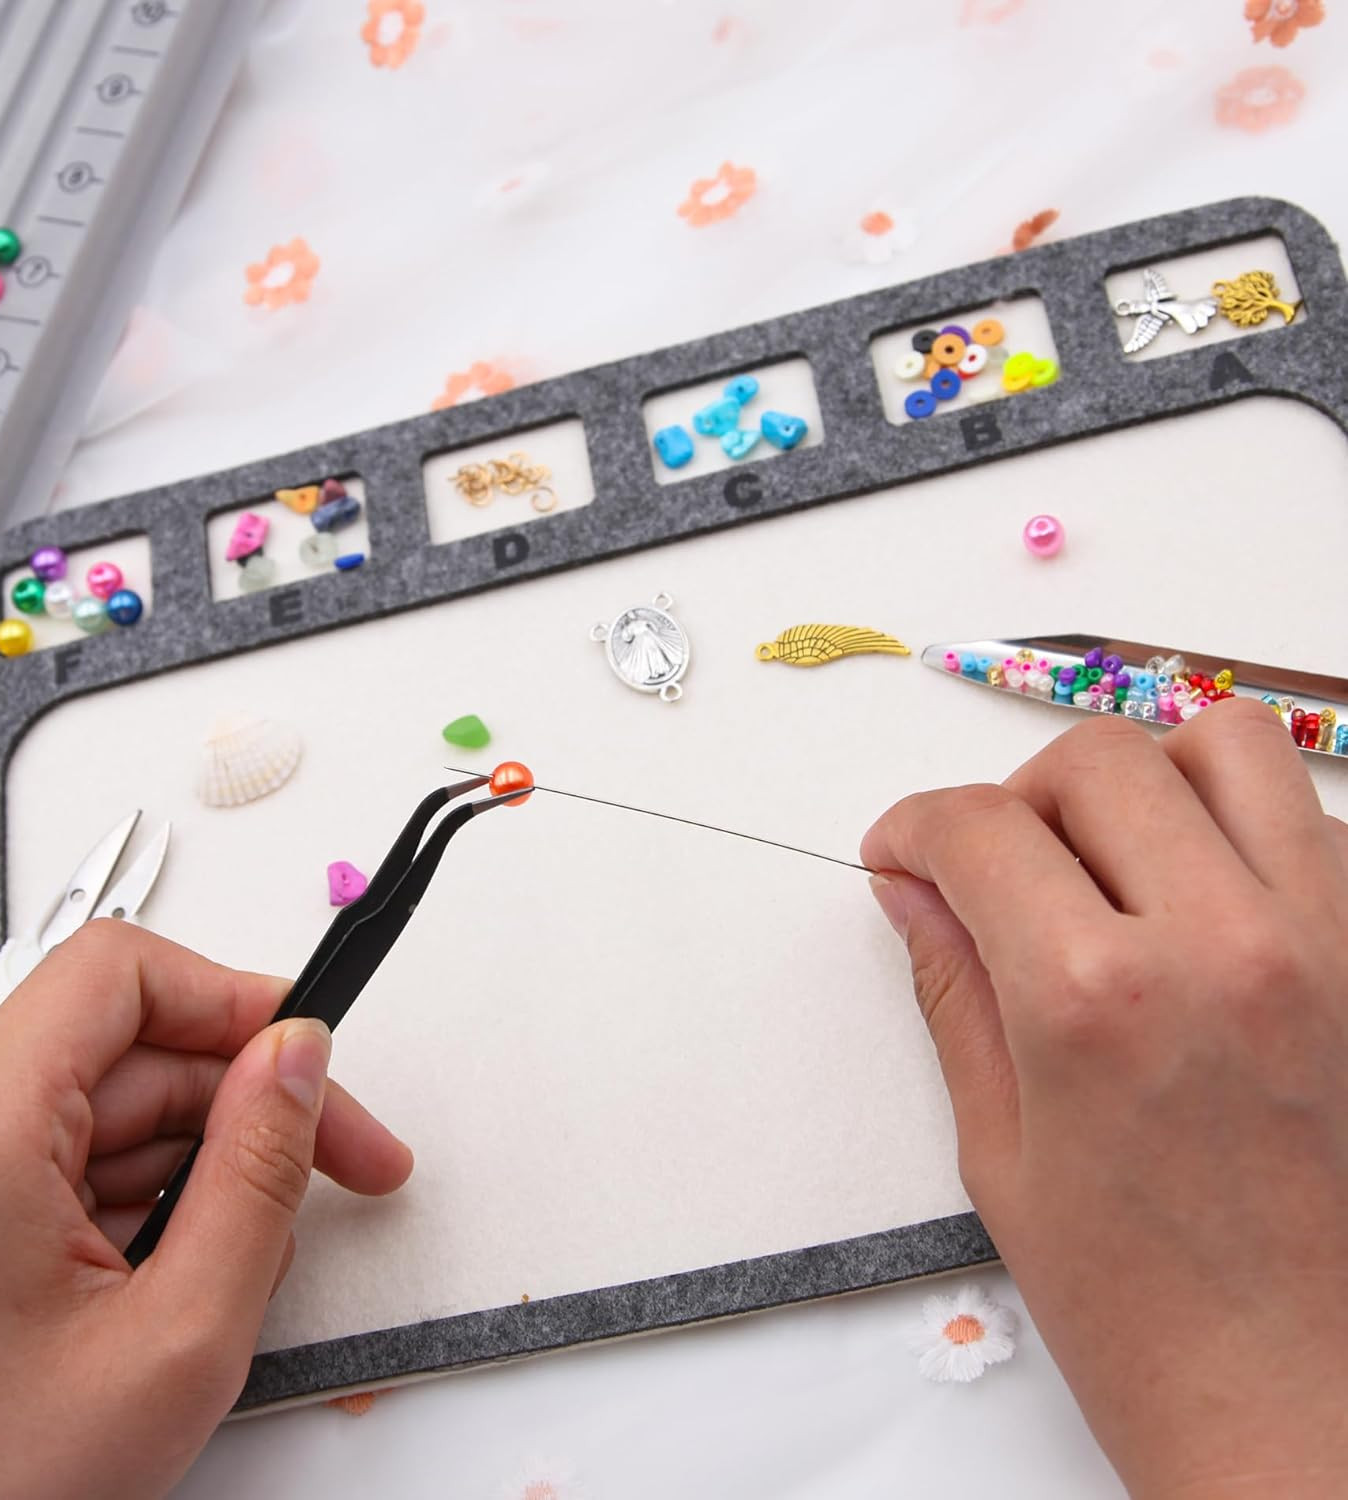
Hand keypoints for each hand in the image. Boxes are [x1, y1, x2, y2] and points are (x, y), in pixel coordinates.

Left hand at [0, 921, 412, 1499]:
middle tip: (339, 1160)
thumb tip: (296, 1061)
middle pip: (128, 1049)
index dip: (232, 999)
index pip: (118, 973)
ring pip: (106, 1105)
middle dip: (244, 1101)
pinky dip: (136, 1194)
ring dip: (195, 1161)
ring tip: (237, 1255)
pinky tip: (170, 1267)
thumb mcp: (179, 1336)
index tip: (304, 1049)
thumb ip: (258, 1174)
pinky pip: (64, 1151)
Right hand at [862, 702, 1347, 1497]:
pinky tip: (1202, 902)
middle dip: (1016, 795)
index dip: (915, 827)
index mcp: (1098, 1003)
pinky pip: (1317, 819)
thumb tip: (915, 891)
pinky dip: (1243, 825)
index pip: (979, 827)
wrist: (1313, 1411)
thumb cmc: (1154, 1317)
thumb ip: (954, 990)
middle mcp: (1226, 946)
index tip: (904, 852)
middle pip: (1097, 757)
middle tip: (997, 865)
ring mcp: (1331, 943)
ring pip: (1227, 743)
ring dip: (1145, 777)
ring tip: (1111, 854)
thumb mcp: (1004, 1151)